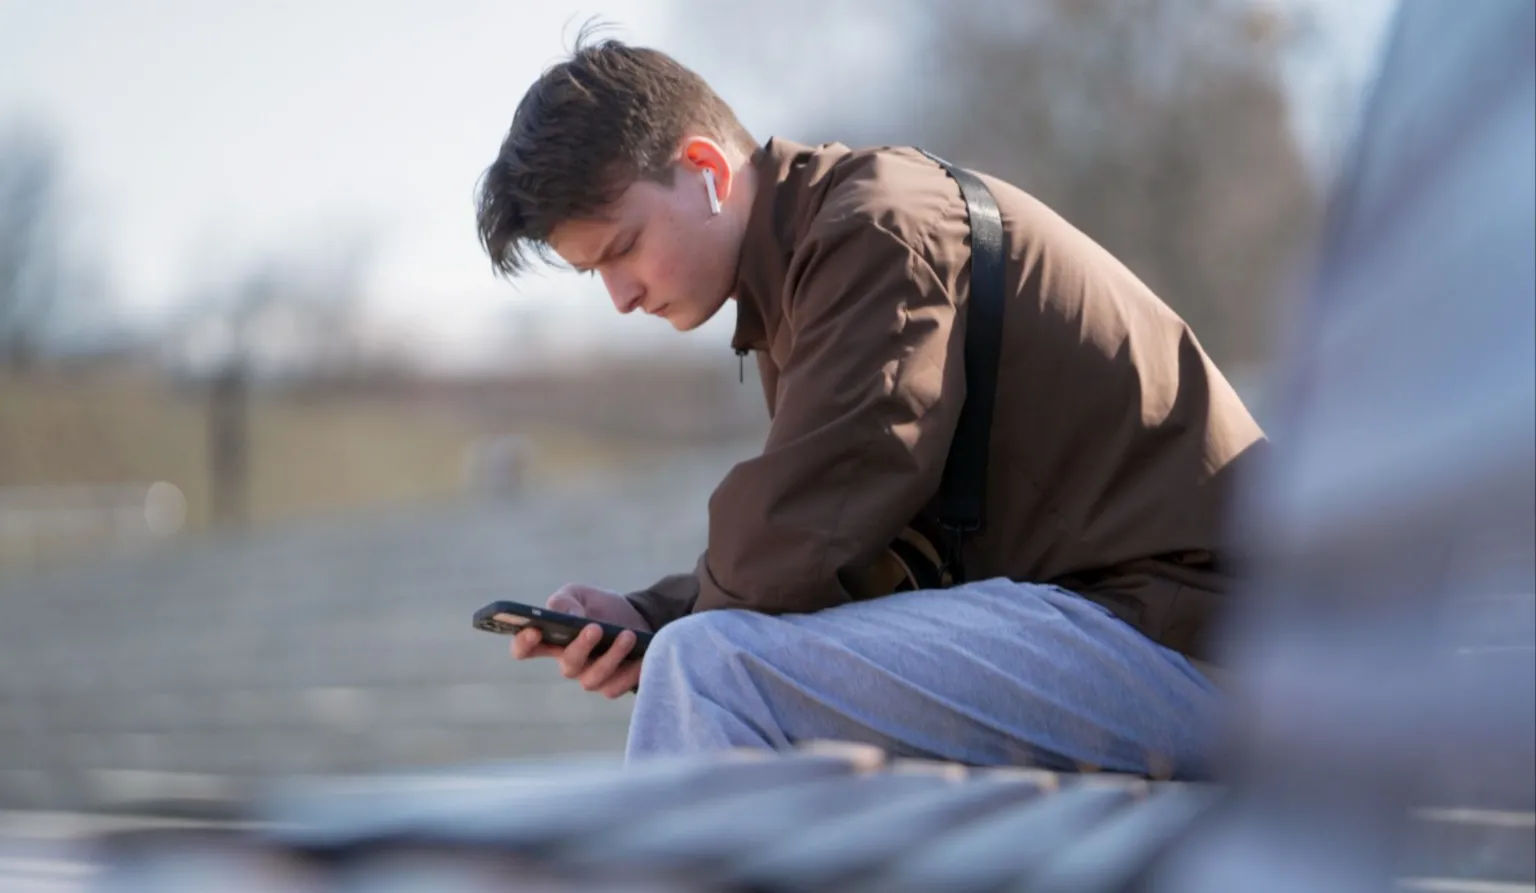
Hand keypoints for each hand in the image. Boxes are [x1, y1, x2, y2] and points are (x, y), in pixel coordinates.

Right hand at [509, 583, 650, 697]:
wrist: (636, 618)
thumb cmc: (600, 607)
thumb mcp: (581, 595)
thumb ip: (566, 601)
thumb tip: (569, 617)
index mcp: (551, 640)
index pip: (524, 649)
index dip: (523, 644)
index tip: (534, 630)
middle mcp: (568, 662)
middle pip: (567, 665)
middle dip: (581, 647)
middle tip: (596, 627)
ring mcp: (590, 677)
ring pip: (593, 679)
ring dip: (612, 657)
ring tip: (628, 634)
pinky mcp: (613, 685)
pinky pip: (616, 687)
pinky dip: (630, 671)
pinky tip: (641, 655)